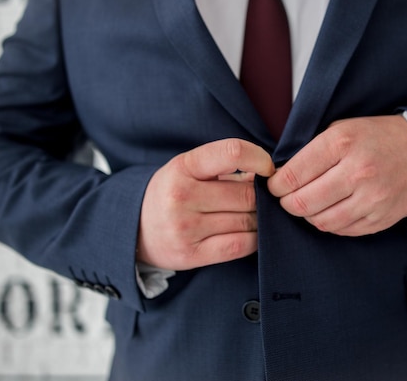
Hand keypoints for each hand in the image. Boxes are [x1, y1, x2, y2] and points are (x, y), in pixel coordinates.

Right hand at [137, 139, 274, 269]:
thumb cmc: (174, 192)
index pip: (232, 152)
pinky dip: (255, 239)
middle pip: (246, 195)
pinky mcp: (191, 254)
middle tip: (263, 198)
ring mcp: (185, 228)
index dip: (260, 159)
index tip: (267, 169)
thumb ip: (227, 167)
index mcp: (183, 166)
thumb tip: (270, 174)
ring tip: (254, 214)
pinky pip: (240, 245)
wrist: (136, 228)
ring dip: (260, 218)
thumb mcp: (190, 169)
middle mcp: (181, 196)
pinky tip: (251, 232)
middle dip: (262, 197)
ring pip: (247, 221)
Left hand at [267, 115, 406, 236]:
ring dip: (307, 216)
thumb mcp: (343, 128)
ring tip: (307, 204)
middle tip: (286, 198)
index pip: (293, 174)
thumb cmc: (377, 138)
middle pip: (302, 203)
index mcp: (342, 143)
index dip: (276, 185)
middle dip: (287, 203)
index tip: (275, 185)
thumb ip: (312, 149)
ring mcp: (371, 198)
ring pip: (321, 221)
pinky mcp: (380, 218)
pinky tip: (330, 210)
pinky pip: (342, 230)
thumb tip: (281, 172)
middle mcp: (357, 171)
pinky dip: (329, 223)